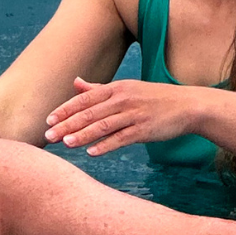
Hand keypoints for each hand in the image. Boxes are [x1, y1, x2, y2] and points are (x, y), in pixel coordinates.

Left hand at [44, 77, 197, 154]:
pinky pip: (122, 138)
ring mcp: (134, 114)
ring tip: (65, 144)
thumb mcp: (126, 89)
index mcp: (116, 88)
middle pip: (90, 113)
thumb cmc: (153, 98)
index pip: (85, 99)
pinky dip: (106, 145)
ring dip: (83, 135)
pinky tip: (92, 152)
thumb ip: (99, 89)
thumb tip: (75, 82)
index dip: (65, 110)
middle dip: (67, 125)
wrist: (187, 106)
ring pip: (103, 125)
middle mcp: (123, 99)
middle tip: (48, 136)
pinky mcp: (145, 129)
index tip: (48, 120)